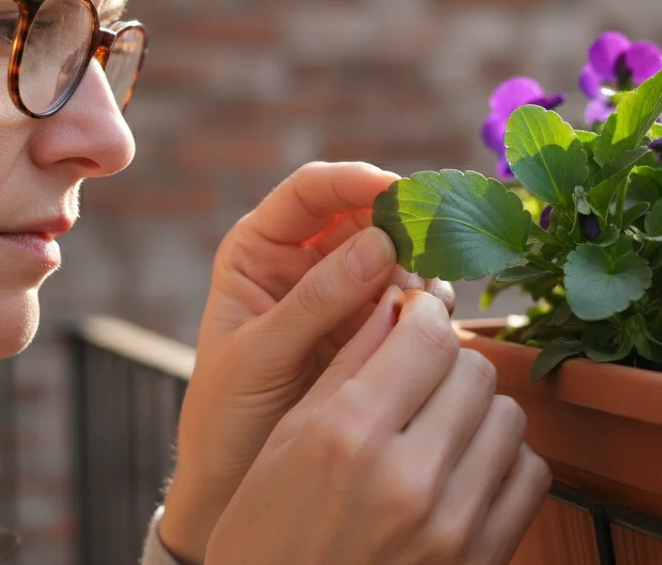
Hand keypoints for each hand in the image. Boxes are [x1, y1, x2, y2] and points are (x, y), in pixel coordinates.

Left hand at [159, 162, 453, 562]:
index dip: (355, 181)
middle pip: (365, 214)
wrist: (235, 481)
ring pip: (397, 256)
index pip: (311, 191)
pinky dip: (429, 306)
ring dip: (421, 267)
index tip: (398, 193)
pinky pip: (411, 302)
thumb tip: (380, 244)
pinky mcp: (374, 331)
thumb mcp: (258, 356)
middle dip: (401, 224)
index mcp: (260, 250)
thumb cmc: (225, 414)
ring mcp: (345, 295)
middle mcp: (306, 262)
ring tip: (428, 300)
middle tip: (435, 246)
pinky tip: (433, 325)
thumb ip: (314, 302)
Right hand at [205, 290, 550, 564]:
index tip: (412, 320)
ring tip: (437, 426)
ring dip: (477, 410)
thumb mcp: (286, 439)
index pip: (428, 336)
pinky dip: (503, 461)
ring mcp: (453, 525)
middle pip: (475, 370)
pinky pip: (530, 475)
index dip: (422, 316)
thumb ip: (349, 365)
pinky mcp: (482, 559)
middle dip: (446, 362)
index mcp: (349, 436)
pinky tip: (462, 468)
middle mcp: (408, 478)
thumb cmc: (267, 532)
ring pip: (509, 416)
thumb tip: (396, 303)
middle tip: (417, 378)